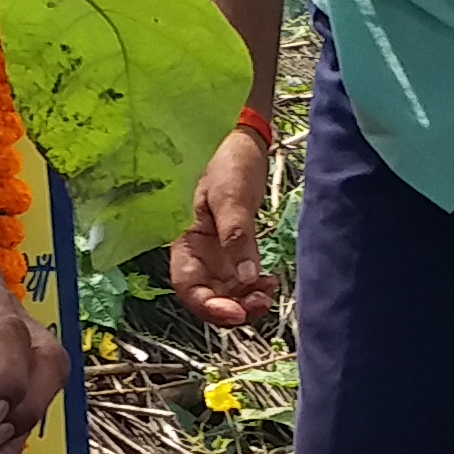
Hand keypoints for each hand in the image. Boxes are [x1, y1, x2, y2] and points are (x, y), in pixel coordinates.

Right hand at [168, 127, 275, 328]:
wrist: (241, 140)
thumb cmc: (227, 160)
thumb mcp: (230, 196)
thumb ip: (237, 237)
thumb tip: (247, 278)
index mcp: (185, 240)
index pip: (187, 286)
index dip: (208, 307)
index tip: (235, 313)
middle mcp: (197, 253)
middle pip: (206, 296)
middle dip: (231, 308)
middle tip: (259, 303)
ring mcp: (215, 254)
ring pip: (225, 293)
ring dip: (244, 301)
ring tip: (267, 293)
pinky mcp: (233, 250)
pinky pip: (239, 280)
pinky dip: (253, 288)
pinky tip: (268, 282)